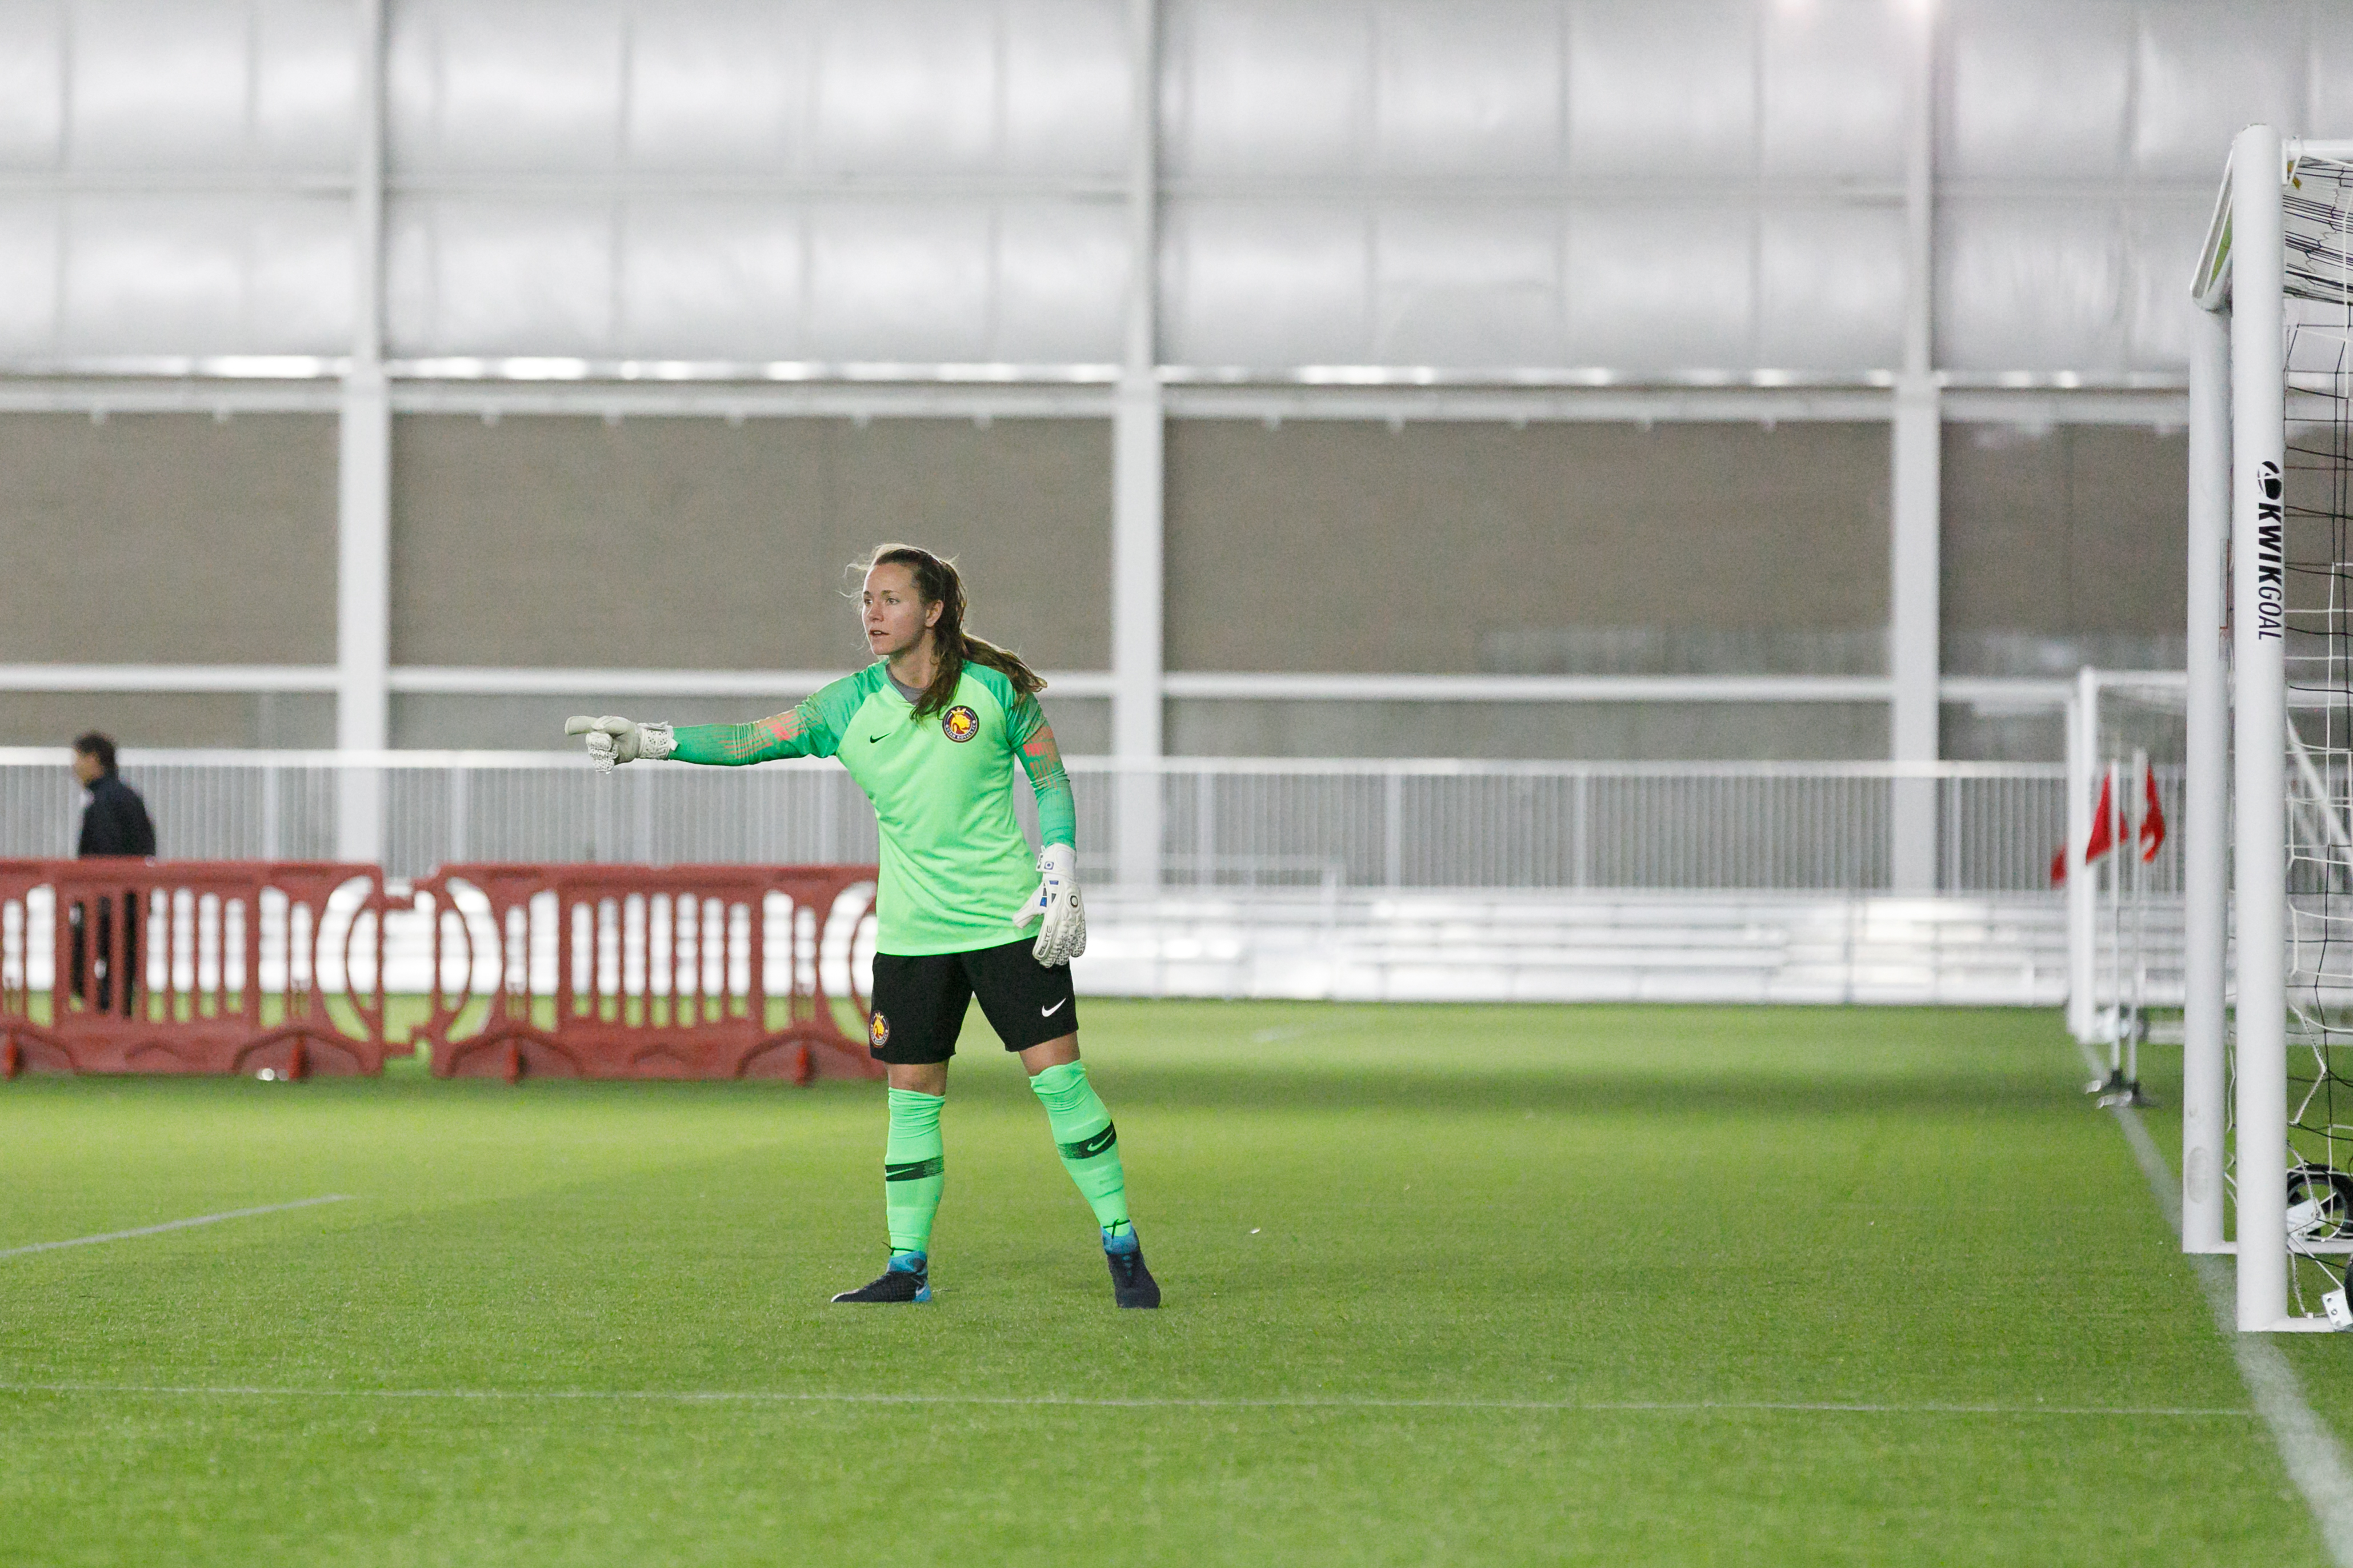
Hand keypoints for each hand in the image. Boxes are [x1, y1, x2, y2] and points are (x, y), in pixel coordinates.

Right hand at [563, 715, 675, 771]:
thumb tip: (596, 727)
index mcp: (595, 727)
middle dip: (602, 741)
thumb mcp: (622, 725)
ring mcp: (597, 751)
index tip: (568, 730)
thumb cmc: (628, 731)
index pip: (580, 724)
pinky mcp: (603, 762)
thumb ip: (609, 724)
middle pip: (590, 741)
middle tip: (611, 740)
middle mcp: (594, 739)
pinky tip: (615, 756)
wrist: (637, 743)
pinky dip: (609, 761)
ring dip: (609, 751)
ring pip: (596, 753)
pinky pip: (601, 764)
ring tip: (617, 748)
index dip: (573, 726)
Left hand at [1009, 843, 1085, 966]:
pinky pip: (1082, 937)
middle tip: (1046, 964)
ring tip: (1058, 962)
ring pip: (1070, 943)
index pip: (1046, 938)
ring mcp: (1074, 920)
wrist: (1063, 877)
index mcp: (1051, 915)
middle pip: (1058, 944)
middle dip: (1052, 956)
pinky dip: (1079, 947)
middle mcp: (1064, 919)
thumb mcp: (1033, 901)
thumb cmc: (1046, 890)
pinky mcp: (1081, 919)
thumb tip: (1016, 925)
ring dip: (1064, 955)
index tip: (1037, 957)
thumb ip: (1024, 914)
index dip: (1042, 950)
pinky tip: (1074, 954)